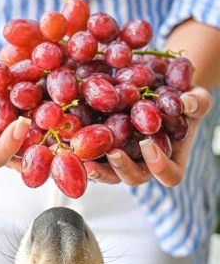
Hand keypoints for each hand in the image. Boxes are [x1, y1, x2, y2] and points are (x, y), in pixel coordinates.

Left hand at [84, 86, 211, 186]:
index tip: (148, 145)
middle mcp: (144, 163)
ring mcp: (122, 156)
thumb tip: (186, 103)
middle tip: (111, 154)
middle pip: (132, 177)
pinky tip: (66, 140)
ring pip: (107, 172)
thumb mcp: (196, 97)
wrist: (160, 86)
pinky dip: (79, 150)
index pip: (169, 175)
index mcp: (169, 158)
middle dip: (120, 169)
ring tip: (79, 155)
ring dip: (94, 167)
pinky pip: (90, 154)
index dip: (159, 166)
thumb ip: (196, 103)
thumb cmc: (181, 97)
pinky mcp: (103, 146)